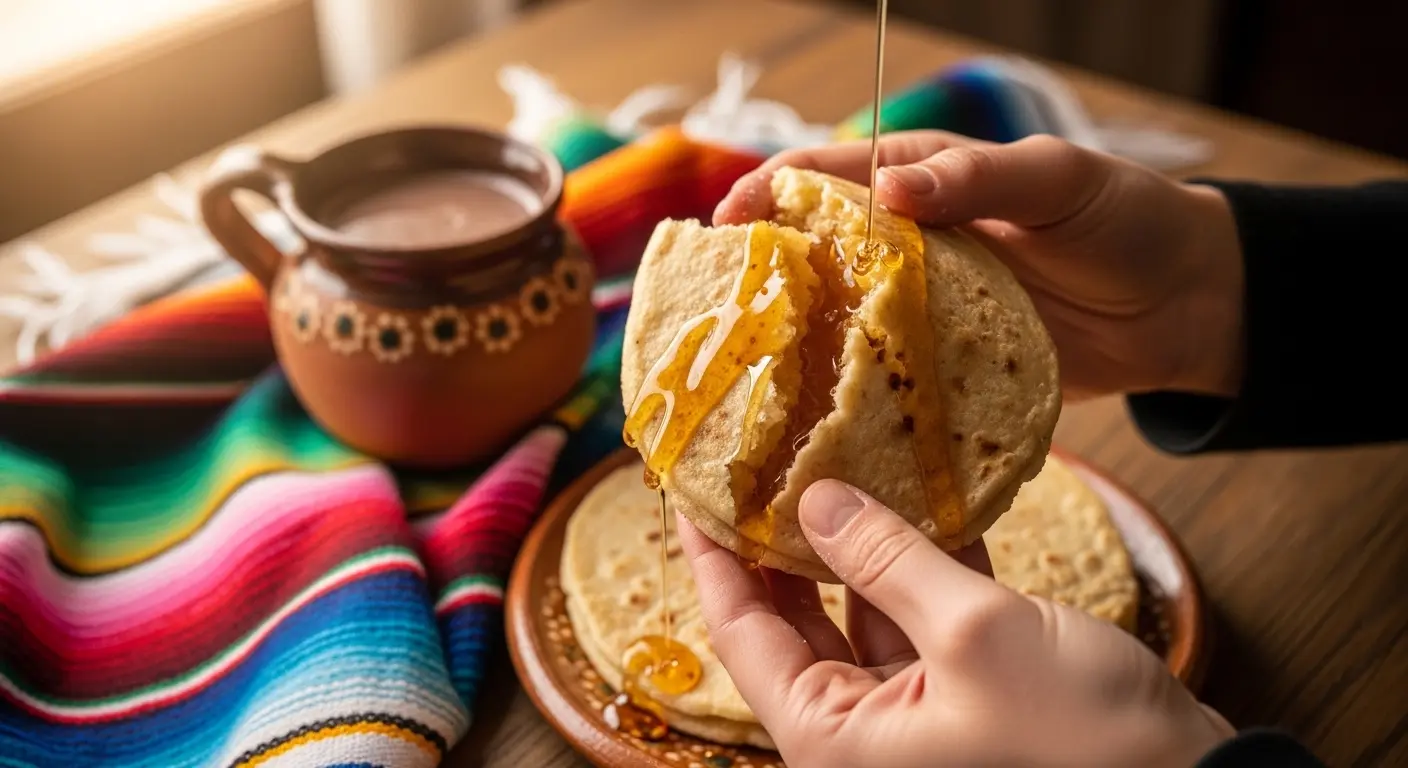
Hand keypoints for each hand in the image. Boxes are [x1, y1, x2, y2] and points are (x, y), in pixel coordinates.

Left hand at [678, 480, 1232, 767]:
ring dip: (863, 537)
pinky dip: (926, 559)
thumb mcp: (974, 633)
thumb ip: (887, 560)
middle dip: (783, 539)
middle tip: (763, 458)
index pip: (743, 633)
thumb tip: (814, 501)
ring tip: (841, 454)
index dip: (713, 557)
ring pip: (865, 608)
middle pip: (796, 619)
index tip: (690, 489)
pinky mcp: (969, 692)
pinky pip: (925, 615)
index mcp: (835, 738)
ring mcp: (917, 711)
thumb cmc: (1083, 742)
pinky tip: (927, 492)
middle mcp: (863, 731)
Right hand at [715, 131, 1245, 400]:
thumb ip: (976, 180)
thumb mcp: (1057, 182)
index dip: (770, 193)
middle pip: (818, 253)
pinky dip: (851, 392)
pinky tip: (816, 417)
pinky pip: (886, 375)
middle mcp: (910, 244)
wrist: (1184, 309)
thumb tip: (886, 187)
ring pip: (842, 319)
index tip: (727, 223)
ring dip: (796, 341)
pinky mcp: (943, 364)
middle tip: (717, 310)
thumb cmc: (1124, 223)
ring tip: (746, 373)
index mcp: (925, 180)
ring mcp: (923, 308)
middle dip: (764, 275)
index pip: (827, 176)